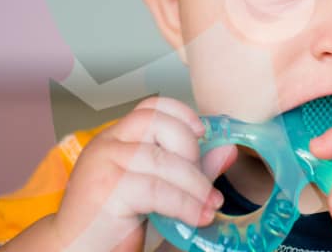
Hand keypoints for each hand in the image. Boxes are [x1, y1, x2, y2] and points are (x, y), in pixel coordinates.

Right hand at [50, 96, 236, 251]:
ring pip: (162, 160)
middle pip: (158, 123)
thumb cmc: (111, 224)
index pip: (150, 107)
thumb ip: (187, 170)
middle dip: (191, 151)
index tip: (203, 131)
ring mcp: (103, 163)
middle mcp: (107, 144)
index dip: (181, 112)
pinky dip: (184, 204)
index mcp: (116, 138)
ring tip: (209, 206)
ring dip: (195, 185)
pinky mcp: (106, 189)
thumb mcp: (155, 190)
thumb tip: (227, 152)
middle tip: (205, 184)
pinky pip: (157, 189)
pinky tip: (196, 216)